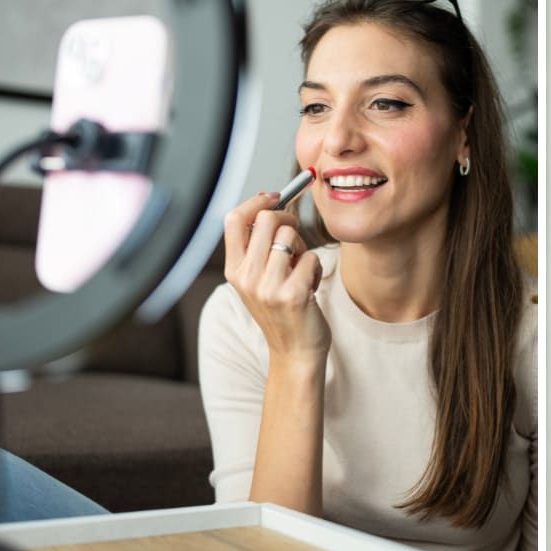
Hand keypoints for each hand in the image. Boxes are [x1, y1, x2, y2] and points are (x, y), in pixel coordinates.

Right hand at [223, 192, 330, 365]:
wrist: (295, 352)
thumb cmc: (282, 312)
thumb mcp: (259, 280)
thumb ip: (259, 248)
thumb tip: (272, 205)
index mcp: (234, 270)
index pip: (234, 219)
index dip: (256, 201)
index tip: (274, 197)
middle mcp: (246, 278)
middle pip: (267, 220)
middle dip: (288, 221)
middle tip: (296, 239)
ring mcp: (268, 287)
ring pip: (292, 236)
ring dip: (303, 248)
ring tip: (301, 271)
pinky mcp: (293, 294)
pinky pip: (312, 257)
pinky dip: (316, 268)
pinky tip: (310, 287)